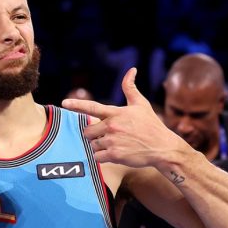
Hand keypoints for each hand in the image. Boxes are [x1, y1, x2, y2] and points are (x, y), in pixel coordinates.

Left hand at [61, 68, 184, 167]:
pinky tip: (115, 154)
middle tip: (109, 135)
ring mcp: (112, 141)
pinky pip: (97, 157)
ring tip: (116, 144)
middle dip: (94, 134)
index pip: (92, 107)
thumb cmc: (151, 125)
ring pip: (93, 145)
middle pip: (88, 131)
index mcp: (116, 112)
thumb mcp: (141, 104)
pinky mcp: (115, 155)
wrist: (162, 147)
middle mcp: (112, 126)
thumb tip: (131, 70)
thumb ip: (130, 88)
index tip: (64, 103)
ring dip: (100, 146)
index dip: (76, 105)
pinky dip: (103, 157)